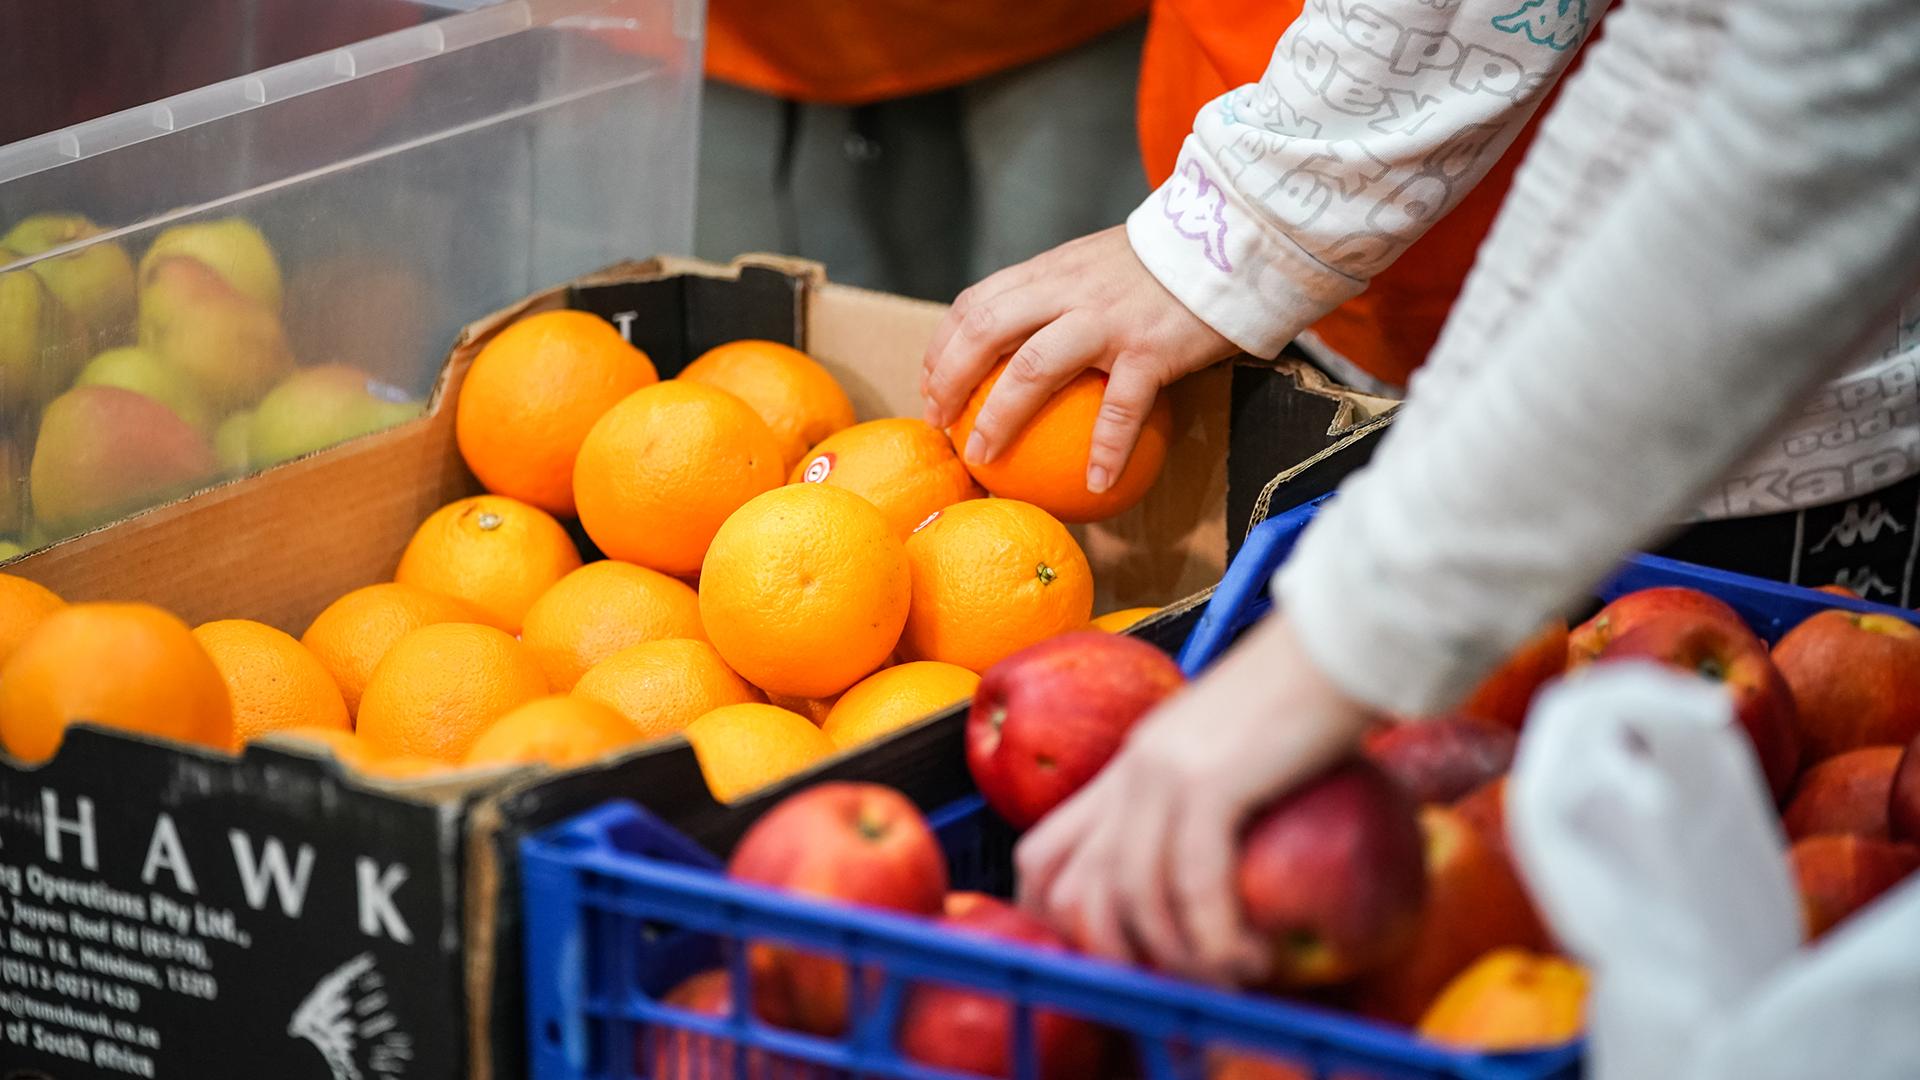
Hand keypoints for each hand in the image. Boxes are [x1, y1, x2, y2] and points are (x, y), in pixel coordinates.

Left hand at [922, 226, 1235, 493]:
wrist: (1232, 238)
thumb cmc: (1165, 265)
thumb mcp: (1097, 264)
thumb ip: (1061, 294)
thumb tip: (1028, 342)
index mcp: (1052, 271)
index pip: (977, 302)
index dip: (943, 345)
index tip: (930, 383)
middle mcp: (1069, 290)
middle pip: (986, 330)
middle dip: (948, 378)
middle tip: (939, 424)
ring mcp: (1108, 319)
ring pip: (1033, 367)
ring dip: (1000, 417)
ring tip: (984, 459)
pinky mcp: (1152, 348)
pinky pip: (1120, 407)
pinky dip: (1105, 449)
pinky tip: (1095, 484)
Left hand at [1014, 615, 1377, 985]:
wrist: (1345, 642)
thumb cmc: (1315, 701)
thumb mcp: (1240, 757)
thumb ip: (1216, 806)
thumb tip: (1234, 878)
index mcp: (1130, 764)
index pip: (1042, 851)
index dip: (1054, 920)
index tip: (1104, 964)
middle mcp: (1132, 770)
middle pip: (1071, 889)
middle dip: (1114, 958)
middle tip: (1172, 986)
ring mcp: (1163, 773)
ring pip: (1132, 898)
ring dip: (1178, 959)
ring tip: (1229, 977)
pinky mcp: (1210, 781)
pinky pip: (1192, 885)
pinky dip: (1217, 937)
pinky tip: (1250, 956)